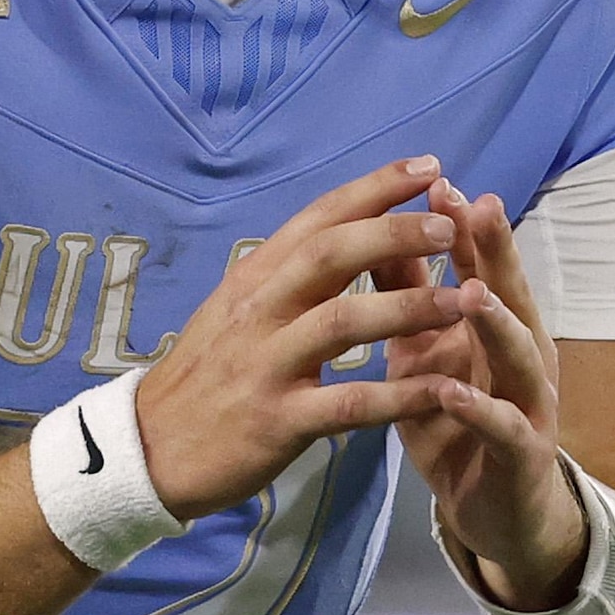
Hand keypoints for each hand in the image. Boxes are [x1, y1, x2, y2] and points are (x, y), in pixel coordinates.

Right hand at [128, 157, 476, 516]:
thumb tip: (346, 231)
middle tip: (450, 224)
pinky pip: (349, 403)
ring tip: (465, 300)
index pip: (318, 217)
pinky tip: (444, 392)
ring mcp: (266, 363)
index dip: (375, 188)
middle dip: (395, 233)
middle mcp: (259, 309)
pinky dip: (400, 395)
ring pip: (344, 320)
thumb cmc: (206, 375)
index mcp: (255, 277)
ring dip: (409, 306)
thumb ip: (290, 275)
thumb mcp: (238, 310)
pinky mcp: (277, 420)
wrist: (148, 449)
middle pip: (331, 254)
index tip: (428, 165)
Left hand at [384, 181, 583, 608]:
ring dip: (496, 323)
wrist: (494, 512)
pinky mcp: (522, 454)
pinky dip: (479, 408)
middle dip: (495, 253)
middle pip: (513, 295)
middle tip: (476, 209)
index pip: (483, 265)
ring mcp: (528, 404)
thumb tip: (384, 230)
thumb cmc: (457, 422)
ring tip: (469, 294)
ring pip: (520, 356)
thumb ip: (411, 296)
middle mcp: (522, 356)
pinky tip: (452, 392)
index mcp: (497, 327)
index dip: (465, 225)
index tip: (439, 181)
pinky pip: (503, 427)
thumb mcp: (426, 353)